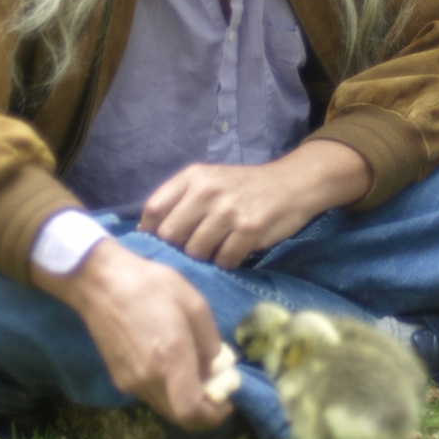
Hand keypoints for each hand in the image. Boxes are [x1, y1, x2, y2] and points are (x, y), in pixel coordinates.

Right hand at [31, 238, 231, 429]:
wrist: (100, 282)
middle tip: (216, 388)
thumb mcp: (194, 303)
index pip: (191, 412)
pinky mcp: (119, 378)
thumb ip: (210, 340)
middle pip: (180, 417)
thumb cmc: (151, 284)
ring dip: (185, 402)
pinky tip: (172, 365)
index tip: (227, 401)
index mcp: (170, 358)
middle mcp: (148, 379)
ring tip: (196, 374)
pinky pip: (151, 396)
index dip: (214, 415)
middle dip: (203, 411)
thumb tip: (216, 367)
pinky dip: (168, 392)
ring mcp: (130, 382)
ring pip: (165, 408)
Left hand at [137, 140, 371, 268]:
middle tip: (194, 249)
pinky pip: (224, 260)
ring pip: (196, 251)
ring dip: (205, 257)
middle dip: (179, 248)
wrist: (292, 184)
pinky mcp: (249, 229)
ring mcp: (228, 211)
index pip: (154, 210)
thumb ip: (180, 201)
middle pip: (171, 235)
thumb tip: (146, 231)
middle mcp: (207, 191)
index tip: (160, 243)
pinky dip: (227, 262)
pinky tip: (235, 250)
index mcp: (193, 177)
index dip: (152, 232)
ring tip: (218, 247)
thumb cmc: (245, 187)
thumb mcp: (210, 181)